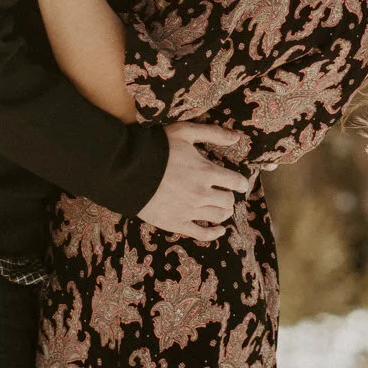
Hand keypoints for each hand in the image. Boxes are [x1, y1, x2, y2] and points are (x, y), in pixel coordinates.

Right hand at [138, 123, 251, 240]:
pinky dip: (215, 233)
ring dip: (224, 212)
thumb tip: (237, 138)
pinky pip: (202, 234)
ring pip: (219, 217)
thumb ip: (213, 133)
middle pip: (228, 201)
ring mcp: (189, 211)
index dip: (241, 183)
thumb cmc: (157, 148)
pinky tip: (220, 230)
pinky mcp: (176, 223)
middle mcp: (201, 194)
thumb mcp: (185, 132)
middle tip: (225, 193)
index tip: (240, 183)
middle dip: (229, 196)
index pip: (236, 182)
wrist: (126, 169)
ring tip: (221, 207)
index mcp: (206, 172)